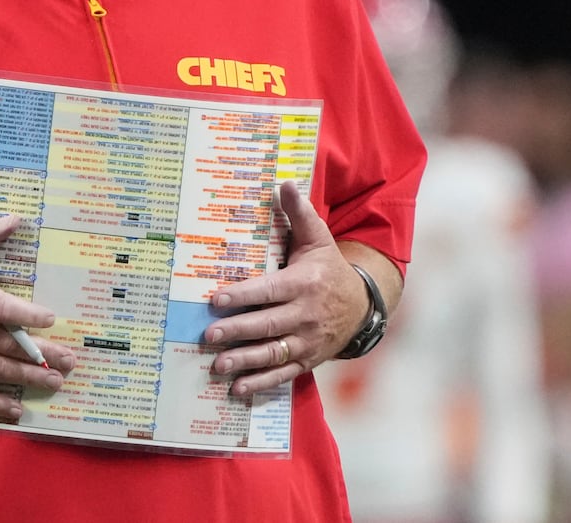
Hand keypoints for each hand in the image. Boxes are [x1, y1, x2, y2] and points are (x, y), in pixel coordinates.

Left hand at [201, 181, 366, 396]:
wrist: (362, 306)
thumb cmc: (329, 269)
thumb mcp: (318, 239)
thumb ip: (299, 214)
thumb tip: (285, 183)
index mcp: (304, 283)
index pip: (269, 291)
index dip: (243, 296)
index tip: (216, 300)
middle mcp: (305, 314)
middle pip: (267, 325)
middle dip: (237, 331)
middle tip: (208, 336)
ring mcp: (308, 340)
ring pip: (274, 353)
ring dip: (245, 361)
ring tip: (218, 365)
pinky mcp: (308, 359)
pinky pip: (284, 374)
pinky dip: (262, 382)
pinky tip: (239, 388)